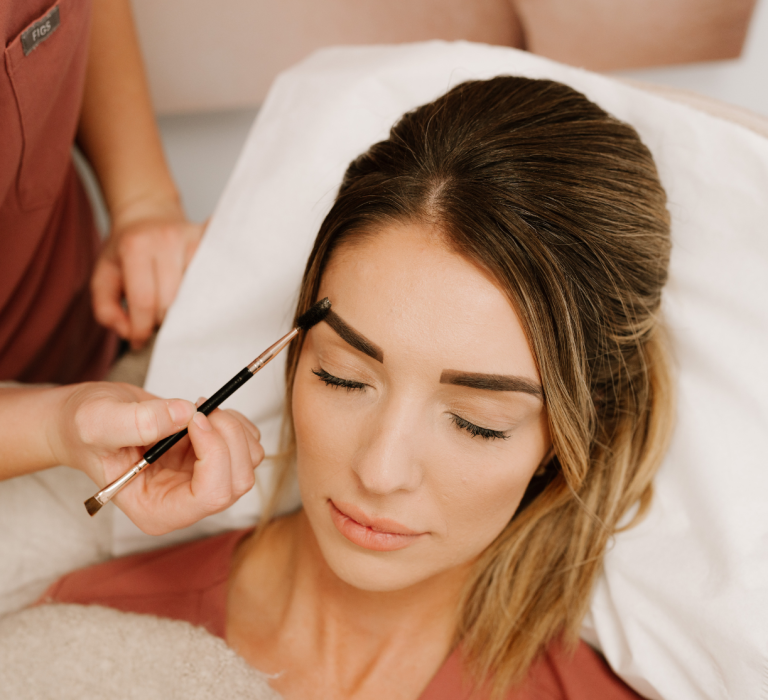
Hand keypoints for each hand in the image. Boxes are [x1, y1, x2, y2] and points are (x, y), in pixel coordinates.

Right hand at [50, 382, 262, 534]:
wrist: (89, 419)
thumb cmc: (85, 428)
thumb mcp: (96, 422)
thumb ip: (136, 421)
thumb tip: (184, 414)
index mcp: (157, 511)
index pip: (210, 497)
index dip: (215, 454)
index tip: (196, 418)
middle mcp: (185, 502)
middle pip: (237, 480)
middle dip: (229, 436)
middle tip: (200, 407)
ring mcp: (202, 481)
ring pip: (249, 462)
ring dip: (234, 427)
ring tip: (199, 408)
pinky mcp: (214, 461)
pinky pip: (248, 445)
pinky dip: (237, 423)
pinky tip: (206, 414)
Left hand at [91, 206, 204, 349]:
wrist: (148, 212)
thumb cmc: (126, 250)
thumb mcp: (102, 276)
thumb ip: (105, 310)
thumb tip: (130, 334)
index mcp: (135, 247)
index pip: (144, 301)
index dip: (141, 329)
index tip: (139, 340)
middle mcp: (166, 239)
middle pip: (171, 301)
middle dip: (161, 321)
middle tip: (154, 321)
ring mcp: (193, 240)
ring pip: (194, 295)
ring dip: (182, 310)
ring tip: (171, 308)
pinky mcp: (211, 243)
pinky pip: (212, 279)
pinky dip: (203, 294)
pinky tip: (194, 295)